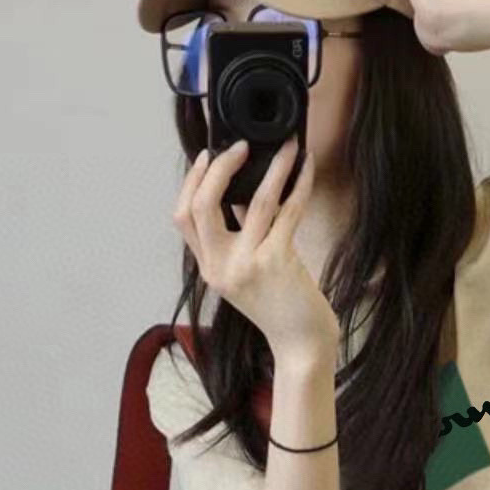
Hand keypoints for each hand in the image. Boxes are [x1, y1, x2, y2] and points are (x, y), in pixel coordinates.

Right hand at [173, 139, 340, 362]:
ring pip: (253, 201)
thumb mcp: (246, 275)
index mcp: (209, 268)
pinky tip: (306, 167)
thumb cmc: (279, 309)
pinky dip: (298, 184)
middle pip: (201, 205)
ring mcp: (247, 265)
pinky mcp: (277, 262)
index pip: (182, 217)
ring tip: (288, 145)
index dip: (192, 181)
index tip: (207, 156)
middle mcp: (221, 267)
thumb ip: (237, 239)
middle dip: (220, 167)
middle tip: (240, 146)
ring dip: (273, 166)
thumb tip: (239, 192)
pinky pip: (287, 211)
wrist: (300, 344)